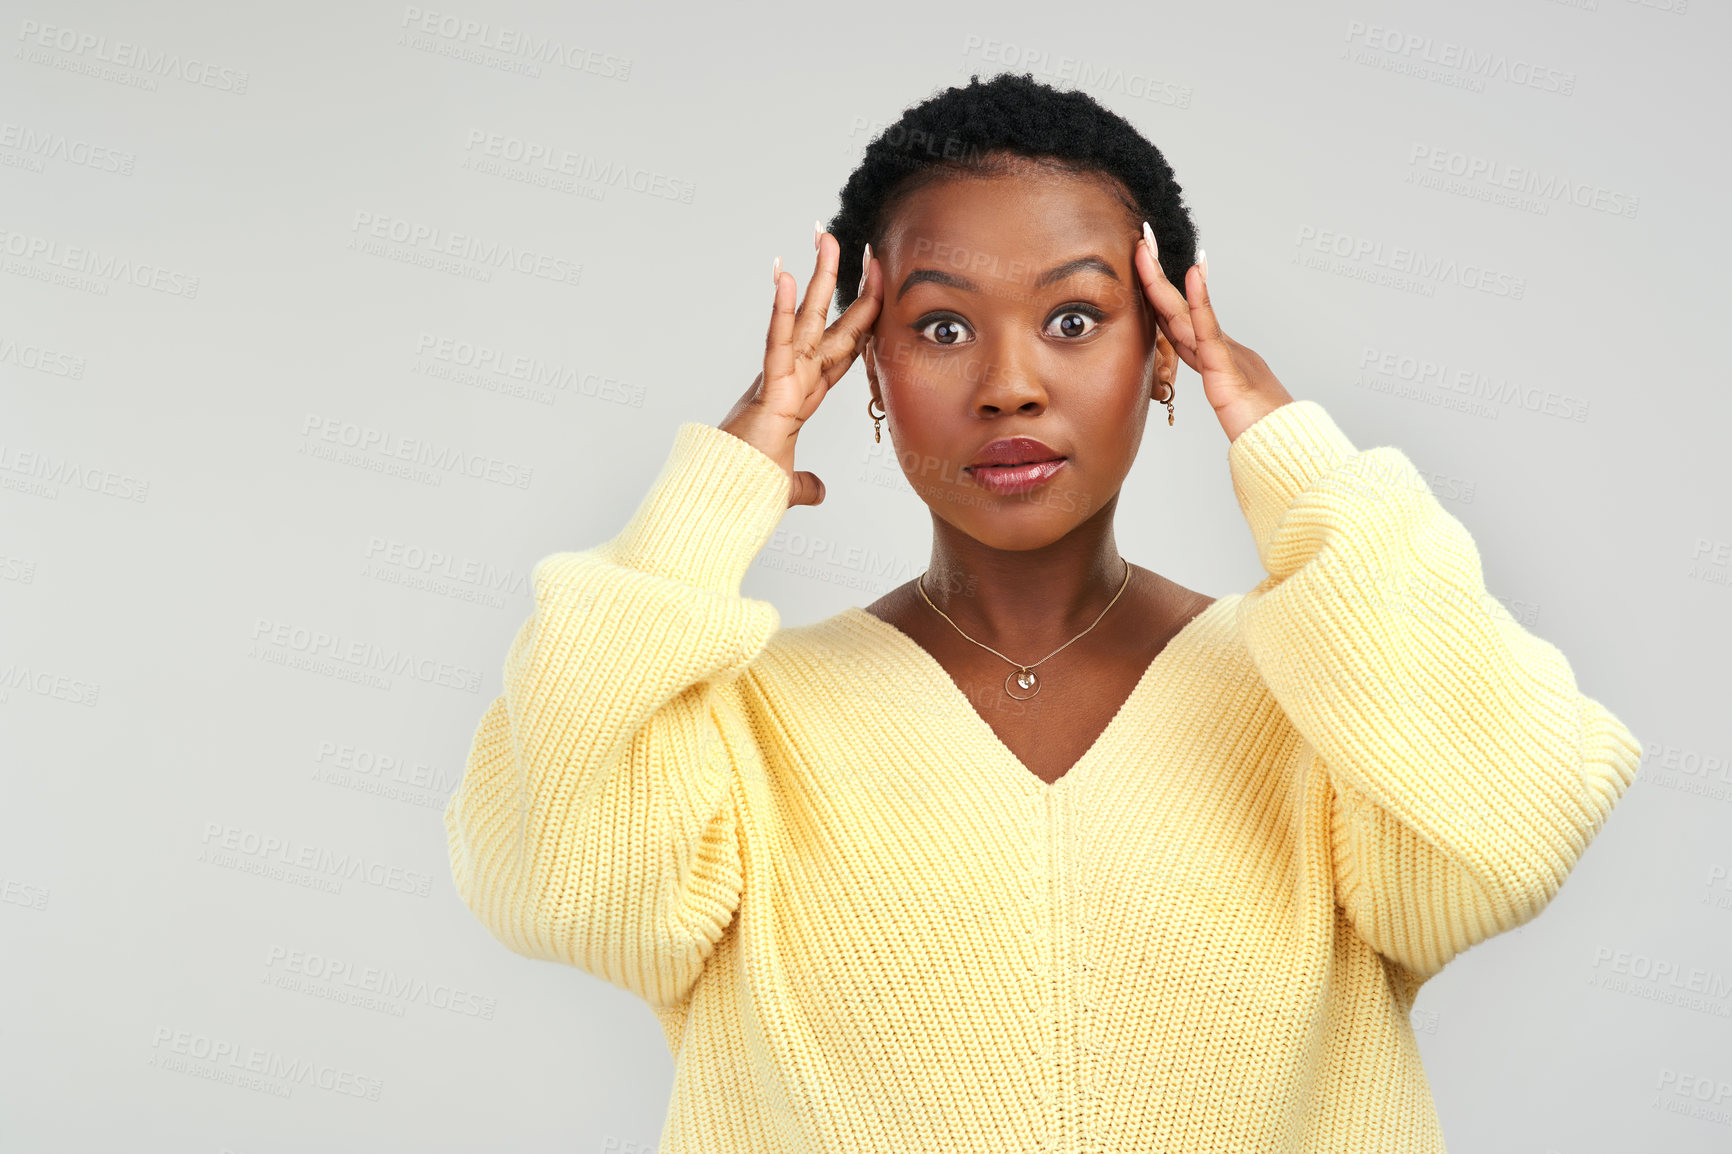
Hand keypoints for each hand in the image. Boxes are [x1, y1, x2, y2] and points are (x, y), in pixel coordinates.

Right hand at [718, 230, 880, 506]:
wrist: (726, 501)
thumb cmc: (748, 487)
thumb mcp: (788, 483)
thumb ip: (804, 483)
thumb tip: (818, 492)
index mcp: (805, 393)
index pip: (844, 346)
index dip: (863, 316)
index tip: (876, 285)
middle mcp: (795, 377)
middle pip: (828, 320)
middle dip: (841, 280)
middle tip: (845, 239)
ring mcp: (782, 378)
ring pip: (806, 319)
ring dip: (818, 277)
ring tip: (823, 237)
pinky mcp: (768, 387)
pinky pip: (778, 341)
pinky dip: (782, 309)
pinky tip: (784, 275)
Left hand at [1133, 228, 1293, 443]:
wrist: (1282, 443)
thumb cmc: (1258, 426)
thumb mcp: (1225, 398)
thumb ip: (1212, 381)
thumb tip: (1196, 375)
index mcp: (1209, 354)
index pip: (1173, 319)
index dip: (1156, 291)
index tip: (1143, 262)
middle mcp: (1214, 346)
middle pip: (1174, 305)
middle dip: (1154, 271)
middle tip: (1141, 237)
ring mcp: (1220, 353)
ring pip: (1183, 312)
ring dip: (1163, 279)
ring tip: (1149, 248)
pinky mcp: (1226, 366)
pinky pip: (1209, 330)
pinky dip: (1200, 301)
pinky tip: (1193, 275)